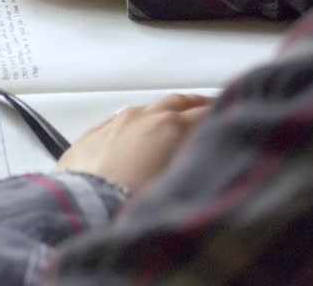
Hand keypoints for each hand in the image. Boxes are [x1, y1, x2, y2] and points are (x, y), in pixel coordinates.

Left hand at [56, 94, 211, 192]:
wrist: (87, 210)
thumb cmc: (133, 204)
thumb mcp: (178, 185)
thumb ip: (194, 164)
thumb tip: (203, 161)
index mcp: (170, 126)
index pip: (203, 112)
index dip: (217, 115)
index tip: (225, 118)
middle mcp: (143, 117)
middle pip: (176, 102)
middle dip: (193, 105)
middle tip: (205, 108)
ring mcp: (115, 123)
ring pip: (146, 108)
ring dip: (161, 112)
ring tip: (170, 120)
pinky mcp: (92, 134)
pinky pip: (118, 120)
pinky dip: (132, 123)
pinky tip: (133, 131)